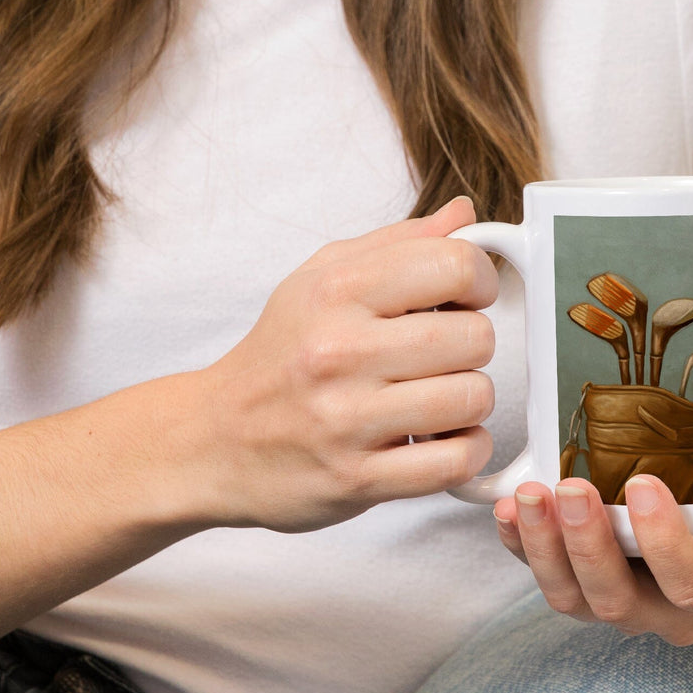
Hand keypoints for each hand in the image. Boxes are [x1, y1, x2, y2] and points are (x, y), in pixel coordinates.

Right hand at [171, 196, 498, 533]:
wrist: (213, 439)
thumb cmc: (279, 353)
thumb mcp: (322, 277)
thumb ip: (398, 242)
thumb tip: (464, 214)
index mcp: (336, 290)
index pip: (454, 265)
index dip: (479, 280)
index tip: (467, 297)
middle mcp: (340, 350)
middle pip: (474, 336)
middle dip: (473, 344)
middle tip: (445, 353)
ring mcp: (347, 419)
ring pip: (472, 398)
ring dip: (469, 400)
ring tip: (438, 397)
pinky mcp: (356, 478)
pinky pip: (455, 461)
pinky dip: (466, 450)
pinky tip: (443, 438)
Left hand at [492, 419, 692, 643]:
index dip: (666, 545)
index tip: (644, 484)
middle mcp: (673, 605)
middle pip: (622, 602)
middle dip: (589, 548)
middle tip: (571, 487)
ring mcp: (624, 591)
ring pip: (575, 598)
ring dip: (544, 549)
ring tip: (529, 495)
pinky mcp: (583, 570)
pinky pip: (544, 573)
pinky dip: (519, 546)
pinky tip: (507, 508)